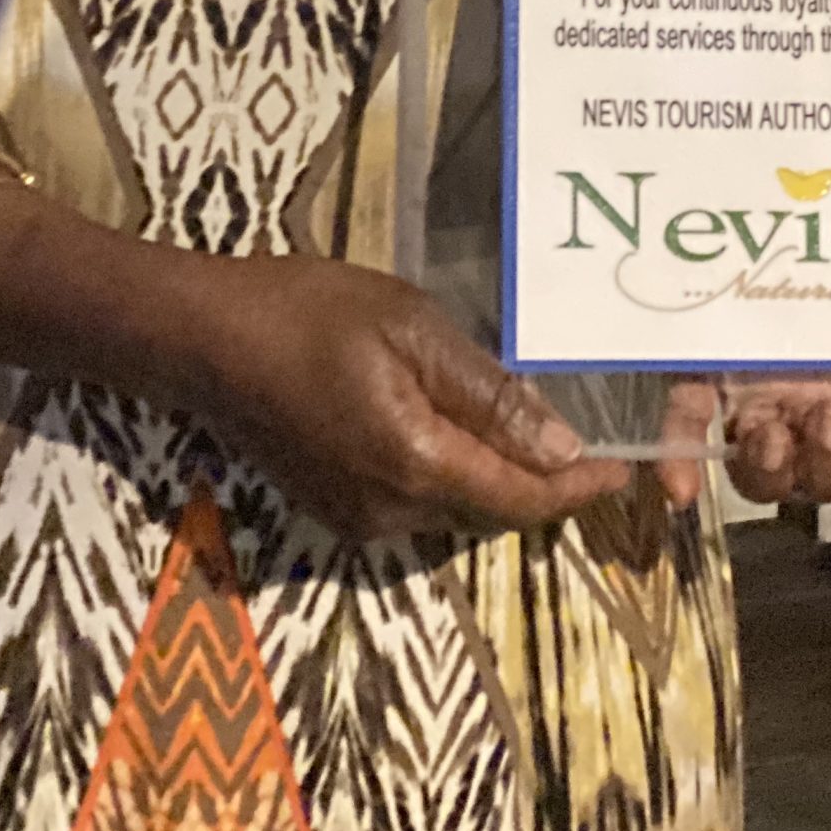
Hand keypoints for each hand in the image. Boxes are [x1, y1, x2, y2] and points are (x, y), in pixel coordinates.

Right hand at [196, 254, 627, 539]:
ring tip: (532, 429)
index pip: (523, 499)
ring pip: (455, 511)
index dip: (580, 489)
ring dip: (496, 479)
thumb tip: (561, 447)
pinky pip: (416, 504)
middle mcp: (392, 513)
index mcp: (418, 465)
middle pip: (493, 512)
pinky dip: (452, 475)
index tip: (629, 468)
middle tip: (589, 440)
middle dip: (544, 484)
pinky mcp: (333, 509)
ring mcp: (357, 518)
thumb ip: (487, 392)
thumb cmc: (305, 312)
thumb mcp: (408, 327)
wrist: (201, 339)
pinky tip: (458, 429)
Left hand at [657, 202, 830, 510]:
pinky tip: (676, 480)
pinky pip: (687, 426)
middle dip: (829, 465)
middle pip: (824, 477)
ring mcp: (754, 387)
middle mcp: (813, 398)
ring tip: (769, 427)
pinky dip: (679, 457)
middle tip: (827, 417)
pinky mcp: (699, 366)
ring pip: (759, 468)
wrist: (790, 161)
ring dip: (768, 468)